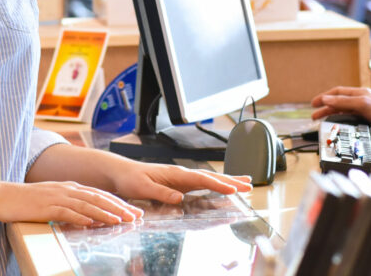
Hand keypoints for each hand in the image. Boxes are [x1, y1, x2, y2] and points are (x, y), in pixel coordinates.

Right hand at [0, 181, 143, 226]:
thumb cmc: (28, 201)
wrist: (5, 196)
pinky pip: (68, 212)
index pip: (100, 194)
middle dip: (119, 207)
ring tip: (120, 220)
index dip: (118, 202)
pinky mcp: (47, 207)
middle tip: (134, 216)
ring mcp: (58, 197)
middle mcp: (68, 189)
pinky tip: (92, 223)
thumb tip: (88, 218)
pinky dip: (81, 217)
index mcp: (71, 187)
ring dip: (106, 213)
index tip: (132, 210)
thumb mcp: (54, 200)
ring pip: (88, 204)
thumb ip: (71, 205)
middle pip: (99, 198)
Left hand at [110, 160, 252, 204]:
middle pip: (211, 176)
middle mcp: (181, 174)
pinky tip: (222, 186)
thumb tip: (179, 198)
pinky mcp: (179, 182)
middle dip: (231, 180)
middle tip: (249, 183)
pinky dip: (216, 184)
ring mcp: (181, 177)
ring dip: (227, 180)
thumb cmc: (130, 179)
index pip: (202, 179)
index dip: (219, 184)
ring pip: (209, 178)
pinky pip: (202, 183)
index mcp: (175, 174)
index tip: (234, 189)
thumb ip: (161, 193)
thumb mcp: (142, 188)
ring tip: (244, 182)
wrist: (121, 172)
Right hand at [311, 86, 370, 128]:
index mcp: (359, 93)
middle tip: (314, 115)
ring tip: (321, 121)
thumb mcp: (362, 104)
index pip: (337, 93)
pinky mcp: (367, 118)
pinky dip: (340, 119)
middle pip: (338, 102)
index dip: (324, 97)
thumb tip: (327, 99)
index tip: (314, 104)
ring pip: (343, 110)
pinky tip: (337, 124)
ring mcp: (364, 109)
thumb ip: (344, 102)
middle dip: (325, 107)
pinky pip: (349, 117)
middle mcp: (360, 99)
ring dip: (331, 114)